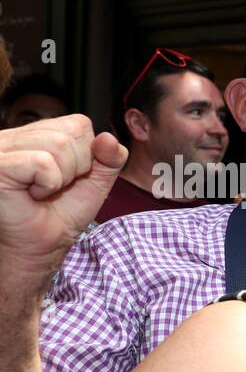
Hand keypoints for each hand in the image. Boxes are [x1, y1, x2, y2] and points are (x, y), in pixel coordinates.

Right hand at [0, 116, 125, 282]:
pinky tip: (32, 194)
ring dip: (61, 178)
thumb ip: (110, 159)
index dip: (87, 156)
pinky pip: (42, 162)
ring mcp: (3, 147)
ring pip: (58, 145)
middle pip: (70, 134)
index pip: (79, 124)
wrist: (41, 246)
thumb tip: (110, 138)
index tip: (69, 178)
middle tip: (55, 188)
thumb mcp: (96, 183)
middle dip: (76, 168)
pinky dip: (48, 184)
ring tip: (43, 191)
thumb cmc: (61, 214)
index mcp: (37, 133)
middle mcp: (16, 134)